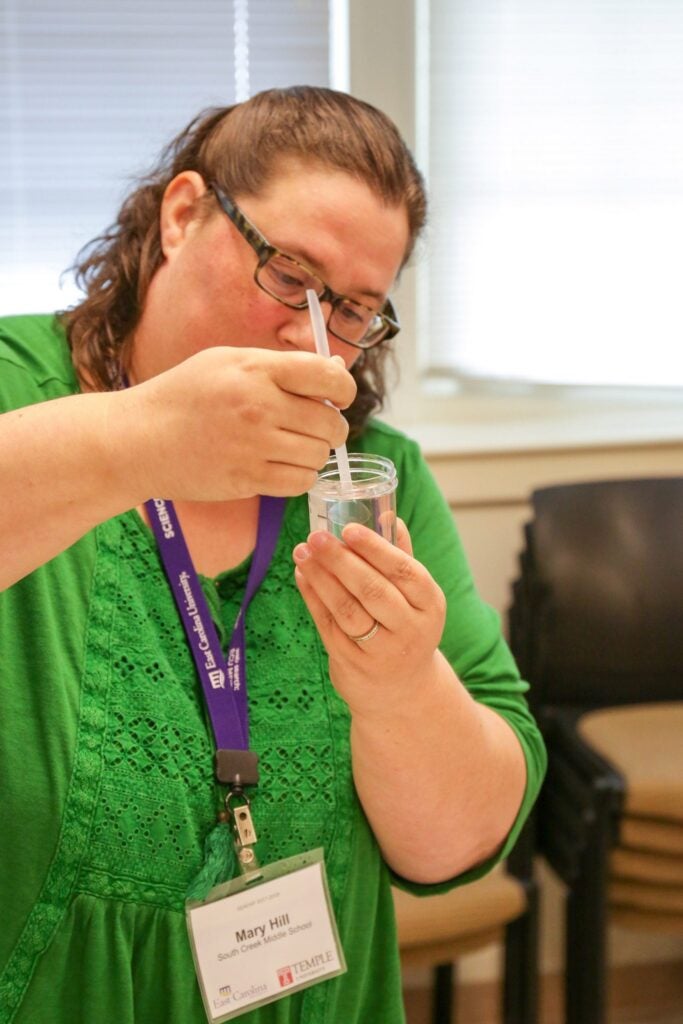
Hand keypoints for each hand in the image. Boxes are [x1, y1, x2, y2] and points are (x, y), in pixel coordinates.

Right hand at [112, 346, 354, 501]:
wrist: (138, 438)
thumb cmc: (184, 395)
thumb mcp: (227, 361)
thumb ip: (280, 366)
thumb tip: (334, 369)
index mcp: (257, 370)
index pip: (328, 377)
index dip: (343, 388)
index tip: (338, 396)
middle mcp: (259, 407)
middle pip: (330, 423)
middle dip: (331, 426)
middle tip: (315, 426)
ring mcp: (253, 446)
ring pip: (319, 455)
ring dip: (315, 453)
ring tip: (293, 445)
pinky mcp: (247, 479)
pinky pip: (299, 482)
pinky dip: (299, 476)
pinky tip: (283, 465)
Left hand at [292, 520, 446, 717]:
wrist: (401, 691)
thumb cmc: (405, 626)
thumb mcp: (414, 597)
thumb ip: (401, 556)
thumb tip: (387, 512)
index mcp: (430, 604)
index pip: (405, 571)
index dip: (376, 548)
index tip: (350, 528)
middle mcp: (410, 630)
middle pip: (372, 590)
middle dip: (340, 560)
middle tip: (316, 536)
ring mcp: (381, 651)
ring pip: (346, 609)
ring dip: (321, 577)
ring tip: (302, 551)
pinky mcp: (353, 664)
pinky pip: (328, 625)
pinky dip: (312, 597)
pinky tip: (303, 575)